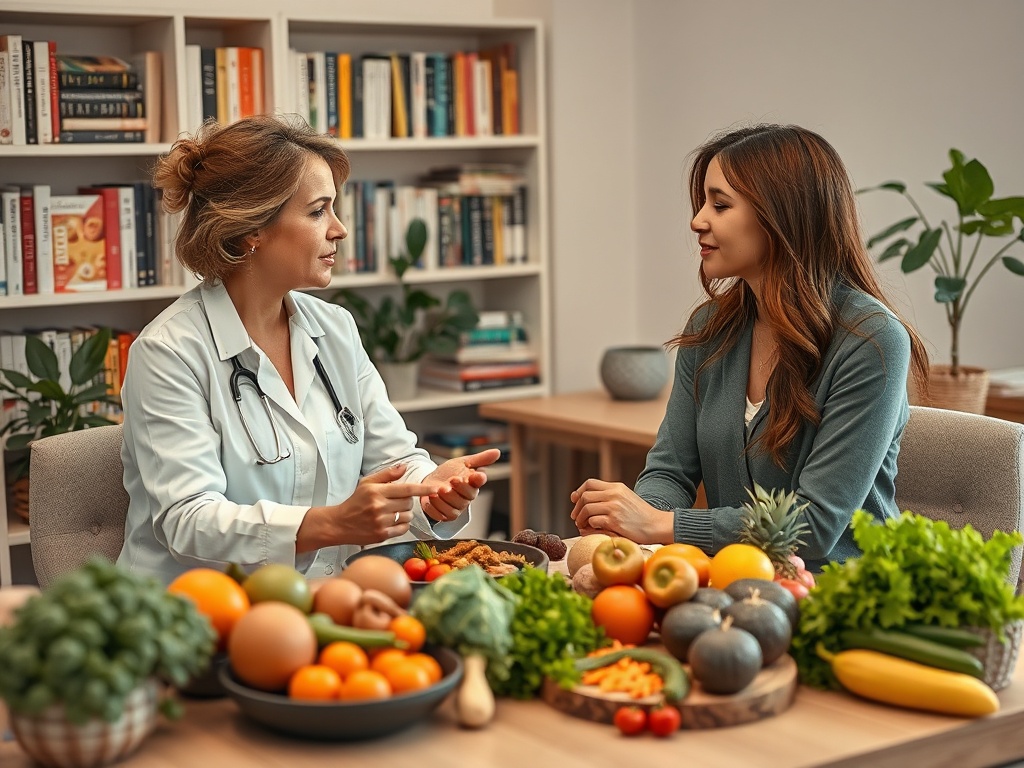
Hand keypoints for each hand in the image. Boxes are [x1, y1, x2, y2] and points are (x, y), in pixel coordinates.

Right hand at [297, 465, 443, 549]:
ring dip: (404, 513)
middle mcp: (379, 507)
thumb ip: (387, 475)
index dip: (424, 489)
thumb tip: (404, 466)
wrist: (338, 524)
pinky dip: (401, 524)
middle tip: (393, 501)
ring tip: (390, 512)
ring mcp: (381, 522)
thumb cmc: (354, 502)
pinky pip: (403, 528)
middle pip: (409, 503)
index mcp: (376, 492)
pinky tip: (390, 522)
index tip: (438, 489)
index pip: (406, 489)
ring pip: (408, 515)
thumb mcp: (367, 483)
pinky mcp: (381, 535)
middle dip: (406, 501)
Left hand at [420, 448, 500, 522]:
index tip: (473, 474)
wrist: (430, 481)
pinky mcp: (445, 515)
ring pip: (454, 509)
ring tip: (437, 490)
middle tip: (450, 482)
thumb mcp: (462, 462)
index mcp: (472, 484)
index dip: (477, 480)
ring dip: (444, 500)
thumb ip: (480, 459)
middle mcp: (466, 498)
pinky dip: (435, 507)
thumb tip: (497, 452)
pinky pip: (442, 515)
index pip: (479, 483)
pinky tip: (430, 498)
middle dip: (457, 490)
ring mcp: (456, 508)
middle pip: (466, 498)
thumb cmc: (448, 473)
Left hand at [570, 478, 671, 544]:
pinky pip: (593, 520)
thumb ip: (611, 495)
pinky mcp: (615, 521)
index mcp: (616, 487)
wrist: (657, 525)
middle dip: (577, 507)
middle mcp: (614, 494)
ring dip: (580, 518)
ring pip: (587, 508)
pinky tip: (591, 529)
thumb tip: (591, 499)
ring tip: (581, 524)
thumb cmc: (641, 515)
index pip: (590, 483)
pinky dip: (589, 526)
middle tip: (575, 517)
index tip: (575, 500)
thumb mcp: (626, 497)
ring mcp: (614, 507)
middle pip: (585, 496)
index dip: (579, 491)